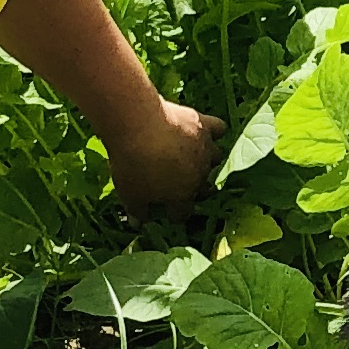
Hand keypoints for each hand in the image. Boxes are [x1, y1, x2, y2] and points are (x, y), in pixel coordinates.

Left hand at [103, 99, 224, 210]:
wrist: (138, 125)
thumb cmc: (132, 163)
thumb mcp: (129, 194)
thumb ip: (137, 211)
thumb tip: (138, 223)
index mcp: (182, 196)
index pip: (182, 213)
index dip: (172, 213)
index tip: (163, 209)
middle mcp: (200, 175)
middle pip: (203, 188)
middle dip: (193, 188)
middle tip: (176, 182)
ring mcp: (206, 150)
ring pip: (216, 158)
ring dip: (207, 160)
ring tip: (191, 156)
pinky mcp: (205, 125)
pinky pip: (219, 129)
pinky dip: (214, 131)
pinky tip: (204, 132)